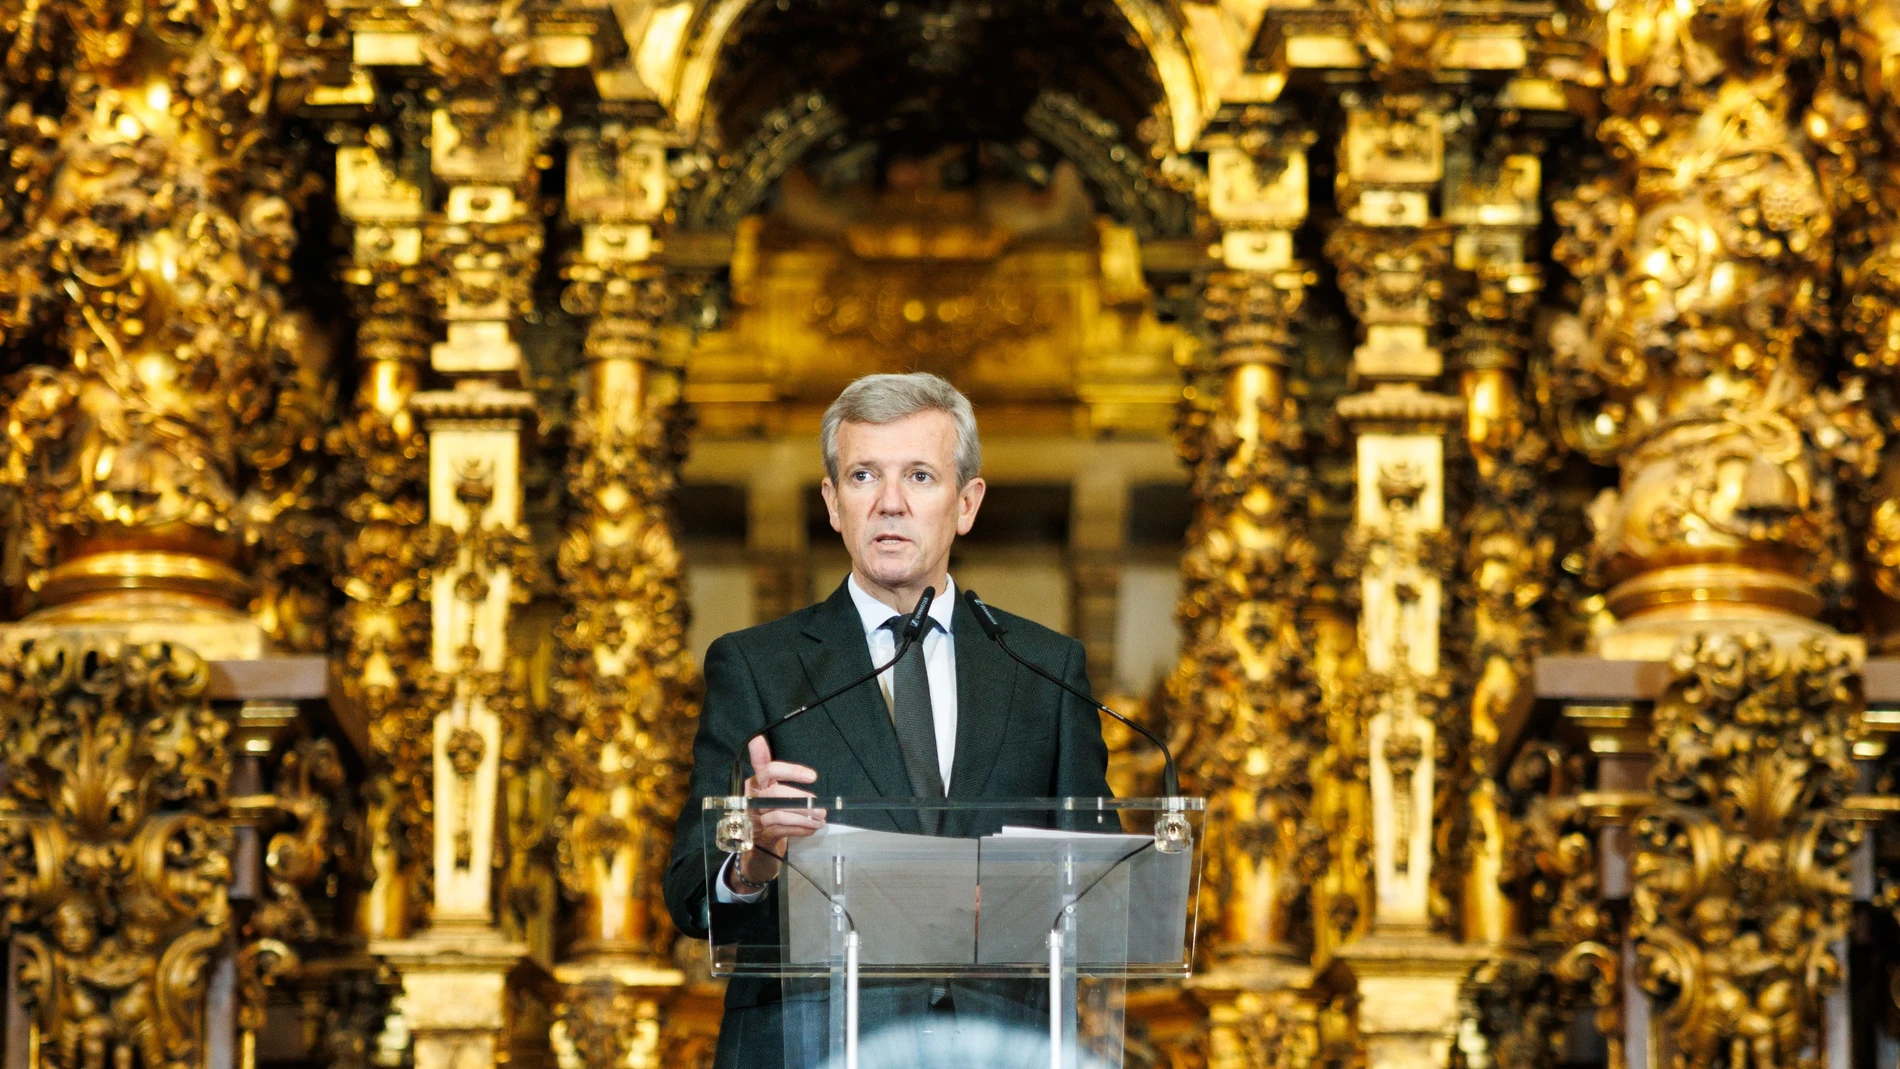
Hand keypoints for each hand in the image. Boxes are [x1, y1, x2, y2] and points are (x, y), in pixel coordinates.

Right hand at [732, 736, 823, 888]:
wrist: (759, 845)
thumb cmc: (771, 812)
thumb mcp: (775, 795)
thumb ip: (788, 784)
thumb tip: (813, 781)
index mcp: (757, 782)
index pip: (767, 768)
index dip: (788, 770)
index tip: (813, 777)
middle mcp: (751, 797)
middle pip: (775, 792)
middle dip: (801, 799)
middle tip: (819, 806)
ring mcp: (753, 818)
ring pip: (779, 814)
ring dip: (804, 817)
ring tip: (820, 819)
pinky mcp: (760, 835)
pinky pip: (781, 830)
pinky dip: (799, 829)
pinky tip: (811, 829)